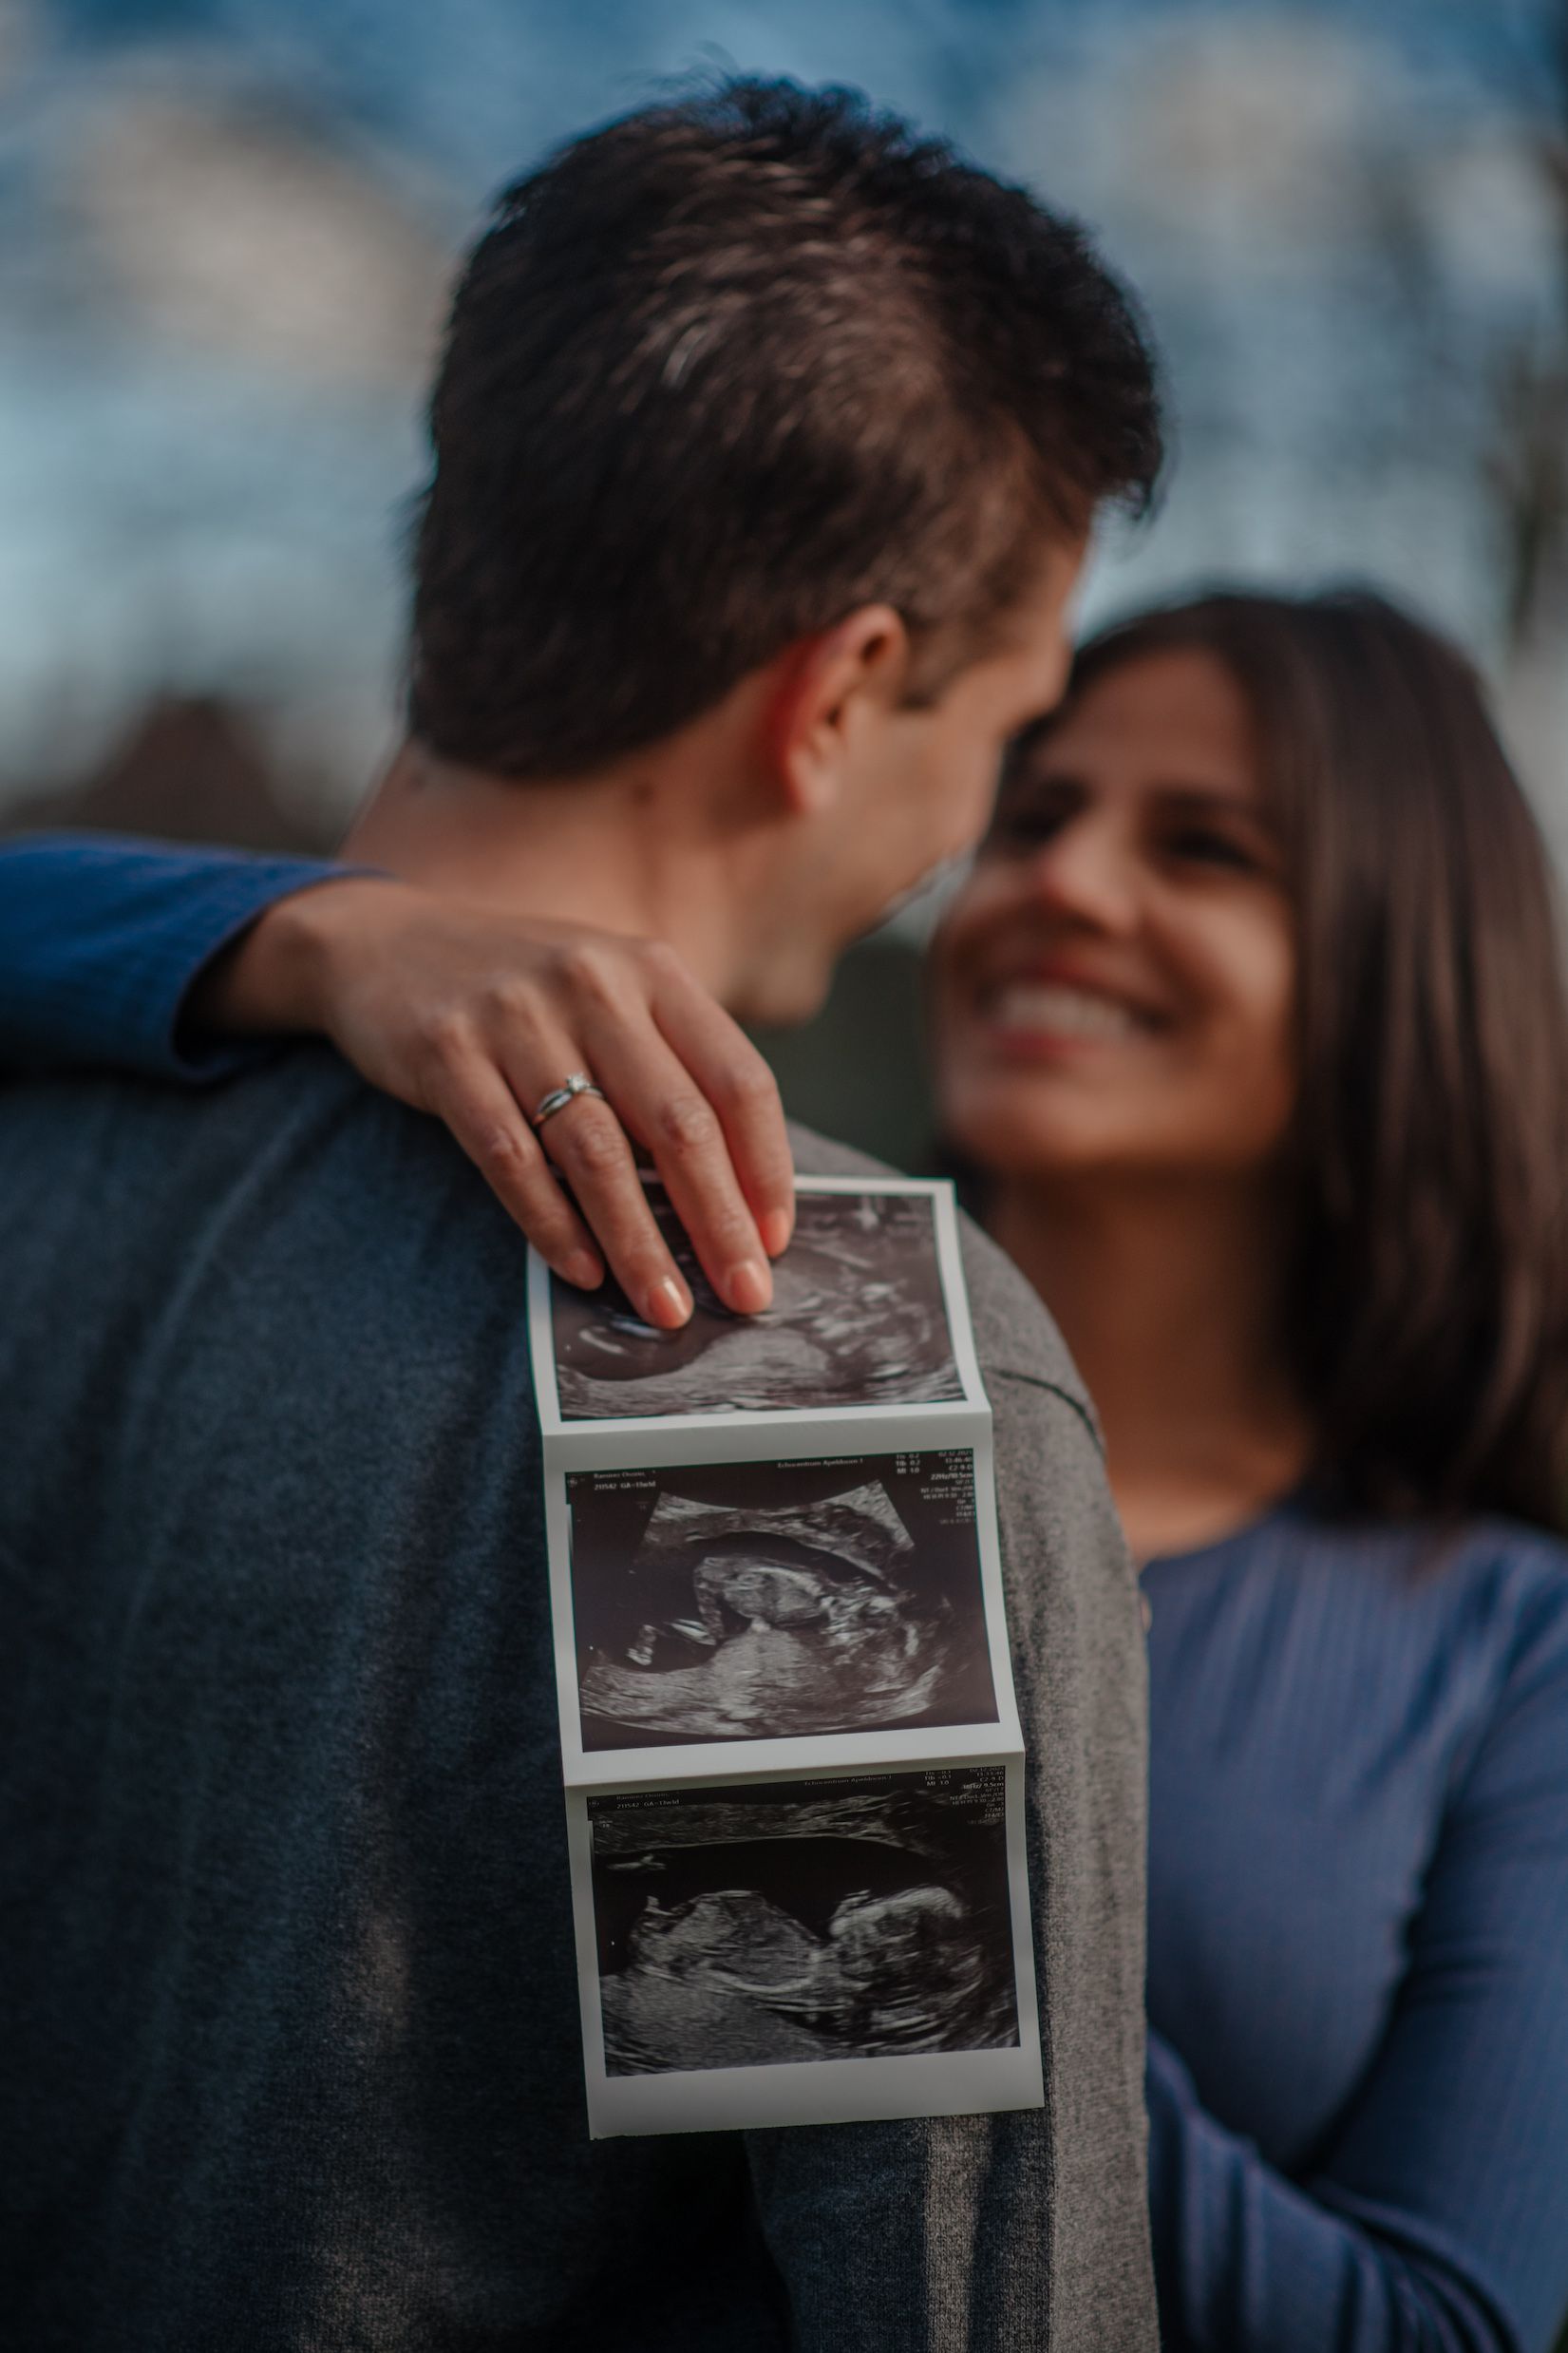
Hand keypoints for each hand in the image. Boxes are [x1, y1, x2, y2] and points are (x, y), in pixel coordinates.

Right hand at [192, 877, 795, 1327]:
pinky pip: (510, 1156)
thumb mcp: (610, 994)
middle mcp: (593, 985)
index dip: (765, 1167)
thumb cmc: (522, 989)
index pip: (737, 1079)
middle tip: (744, 1296)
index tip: (775, 1239)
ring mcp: (516, 1017)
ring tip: (666, 1307)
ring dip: (639, 1242)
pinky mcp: (447, 1053)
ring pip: (597, 1150)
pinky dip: (551, 1223)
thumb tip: (736, 1192)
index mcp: (652, 971)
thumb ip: (669, 1067)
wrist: (383, 942)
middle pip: (679, 1123)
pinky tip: (582, 1272)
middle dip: (719, 1222)